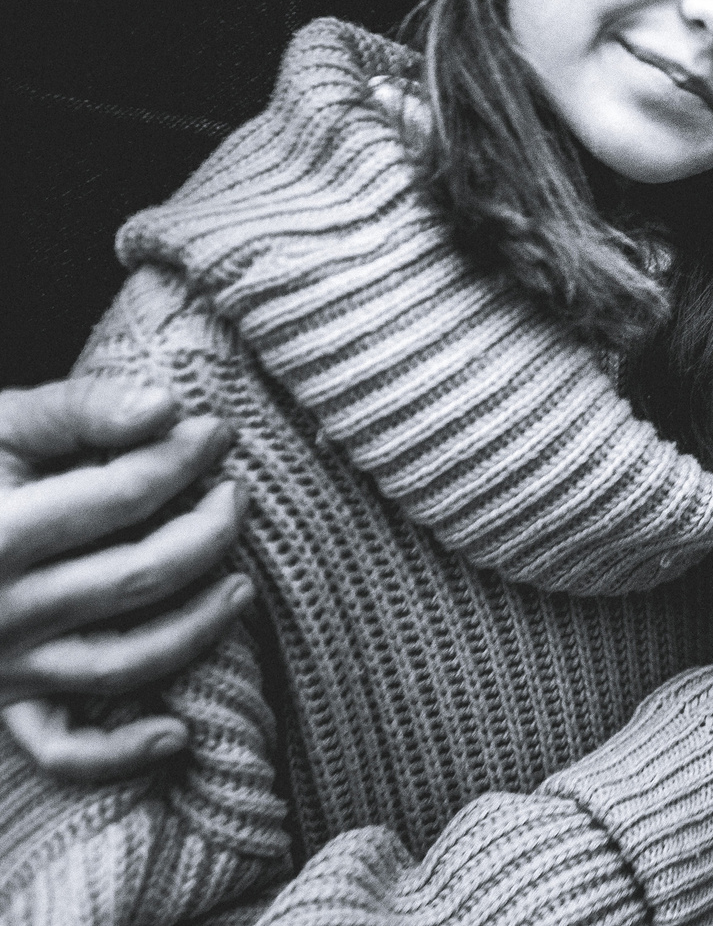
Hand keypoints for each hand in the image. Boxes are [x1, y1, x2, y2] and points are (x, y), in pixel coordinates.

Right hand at [1, 378, 252, 781]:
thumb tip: (166, 407)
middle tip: (237, 494)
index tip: (218, 432)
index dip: (181, 460)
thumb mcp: (3, 423)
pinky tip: (178, 733)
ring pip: (121, 661)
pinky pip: (62, 747)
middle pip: (135, 578)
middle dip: (207, 533)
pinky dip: (120, 753)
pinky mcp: (5, 702)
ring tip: (242, 584)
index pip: (117, 498)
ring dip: (198, 627)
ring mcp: (2, 664)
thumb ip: (80, 410)